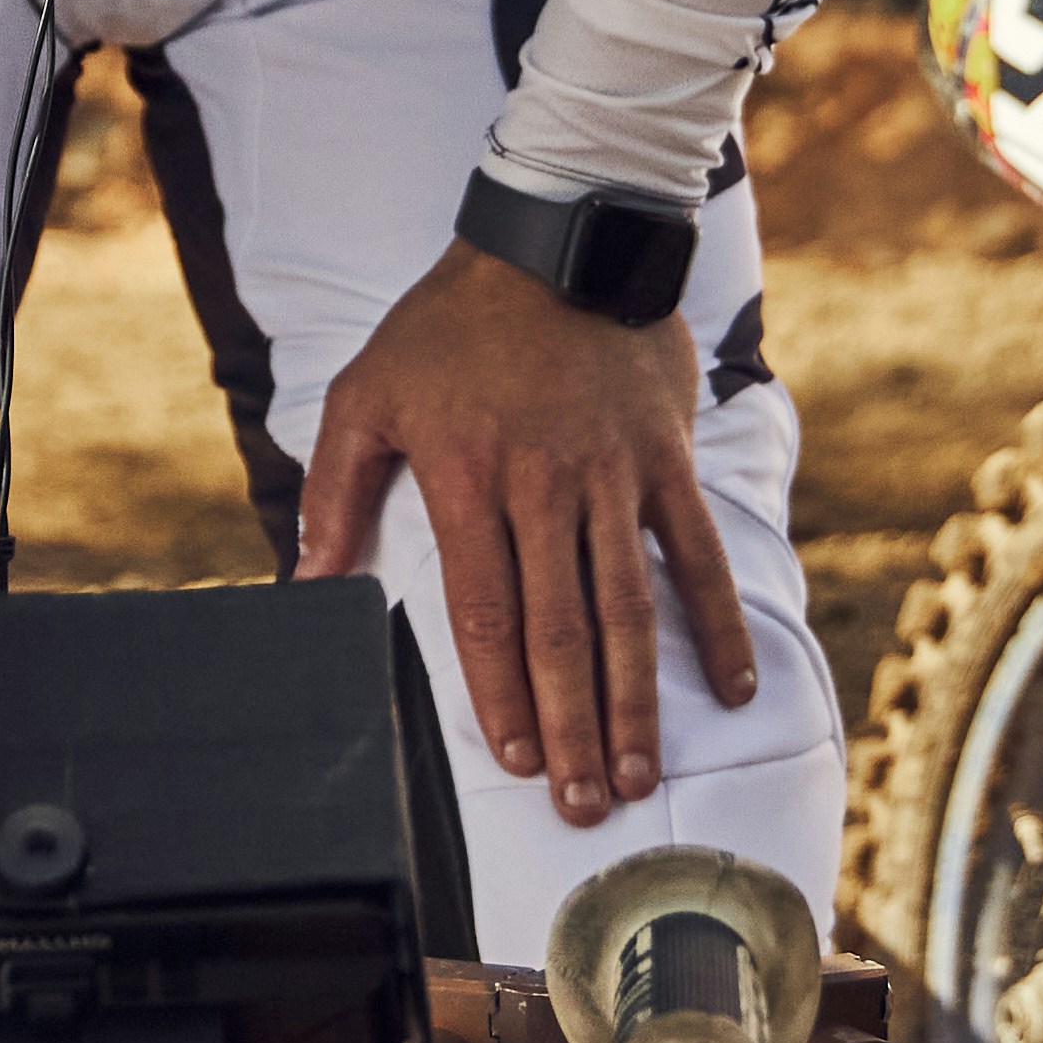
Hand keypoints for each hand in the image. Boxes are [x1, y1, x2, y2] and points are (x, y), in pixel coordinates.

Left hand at [296, 243, 760, 829]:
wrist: (558, 237)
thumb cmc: (450, 323)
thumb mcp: (367, 393)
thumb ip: (335, 493)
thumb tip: (306, 580)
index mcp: (468, 480)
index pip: (487, 614)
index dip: (502, 697)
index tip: (518, 763)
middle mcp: (545, 489)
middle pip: (562, 632)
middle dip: (574, 728)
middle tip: (588, 805)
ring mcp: (613, 477)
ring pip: (629, 609)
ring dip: (638, 700)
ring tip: (641, 773)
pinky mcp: (665, 459)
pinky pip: (697, 553)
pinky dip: (720, 623)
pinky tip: (736, 688)